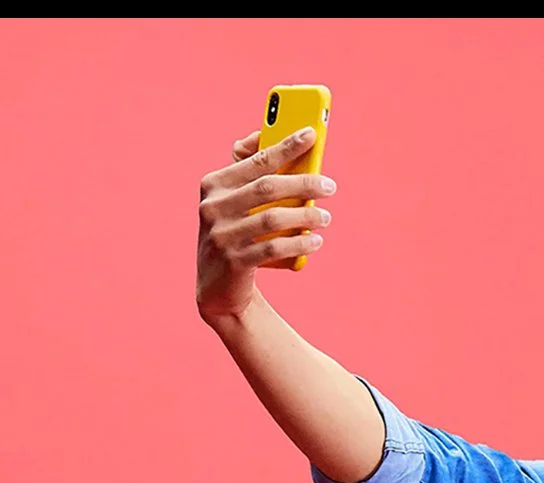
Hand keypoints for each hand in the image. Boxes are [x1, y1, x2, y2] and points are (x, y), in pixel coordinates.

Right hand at [196, 127, 337, 323]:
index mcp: (214, 184)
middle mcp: (213, 206)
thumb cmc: (235, 235)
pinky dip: (299, 244)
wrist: (218, 288)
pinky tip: (316, 241)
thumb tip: (272, 139)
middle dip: (303, 183)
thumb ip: (249, 174)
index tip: (311, 133)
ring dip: (305, 217)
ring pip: (272, 219)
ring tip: (326, 217)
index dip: (285, 145)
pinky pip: (273, 249)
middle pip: (267, 188)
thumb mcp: (233, 203)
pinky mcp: (234, 262)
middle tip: (330, 186)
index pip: (255, 160)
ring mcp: (221, 235)